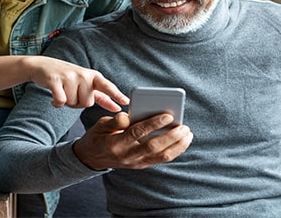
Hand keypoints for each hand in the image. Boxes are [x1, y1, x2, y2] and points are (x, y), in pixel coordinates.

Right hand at [24, 56, 128, 111]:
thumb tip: (118, 108)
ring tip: (62, 91)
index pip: (107, 86)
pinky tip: (54, 97)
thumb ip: (102, 97)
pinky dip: (56, 104)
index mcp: (93, 76)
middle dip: (78, 103)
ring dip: (67, 102)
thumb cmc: (68, 78)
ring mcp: (69, 77)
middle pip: (87, 103)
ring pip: (73, 103)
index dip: (116, 95)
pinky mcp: (55, 80)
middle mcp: (83, 75)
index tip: (126, 102)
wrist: (43, 66)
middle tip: (71, 92)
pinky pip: (61, 101)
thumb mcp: (86, 84)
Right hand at [73, 112, 192, 170]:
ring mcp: (135, 163)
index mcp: (116, 143)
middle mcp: (127, 155)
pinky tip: (183, 141)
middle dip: (171, 136)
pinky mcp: (141, 165)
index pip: (138, 133)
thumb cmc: (99, 136)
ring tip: (188, 134)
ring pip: (160, 157)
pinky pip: (160, 160)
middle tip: (184, 126)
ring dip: (177, 146)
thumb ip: (114, 121)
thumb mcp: (100, 125)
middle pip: (153, 147)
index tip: (168, 115)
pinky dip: (174, 151)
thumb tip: (127, 116)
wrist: (91, 158)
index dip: (154, 124)